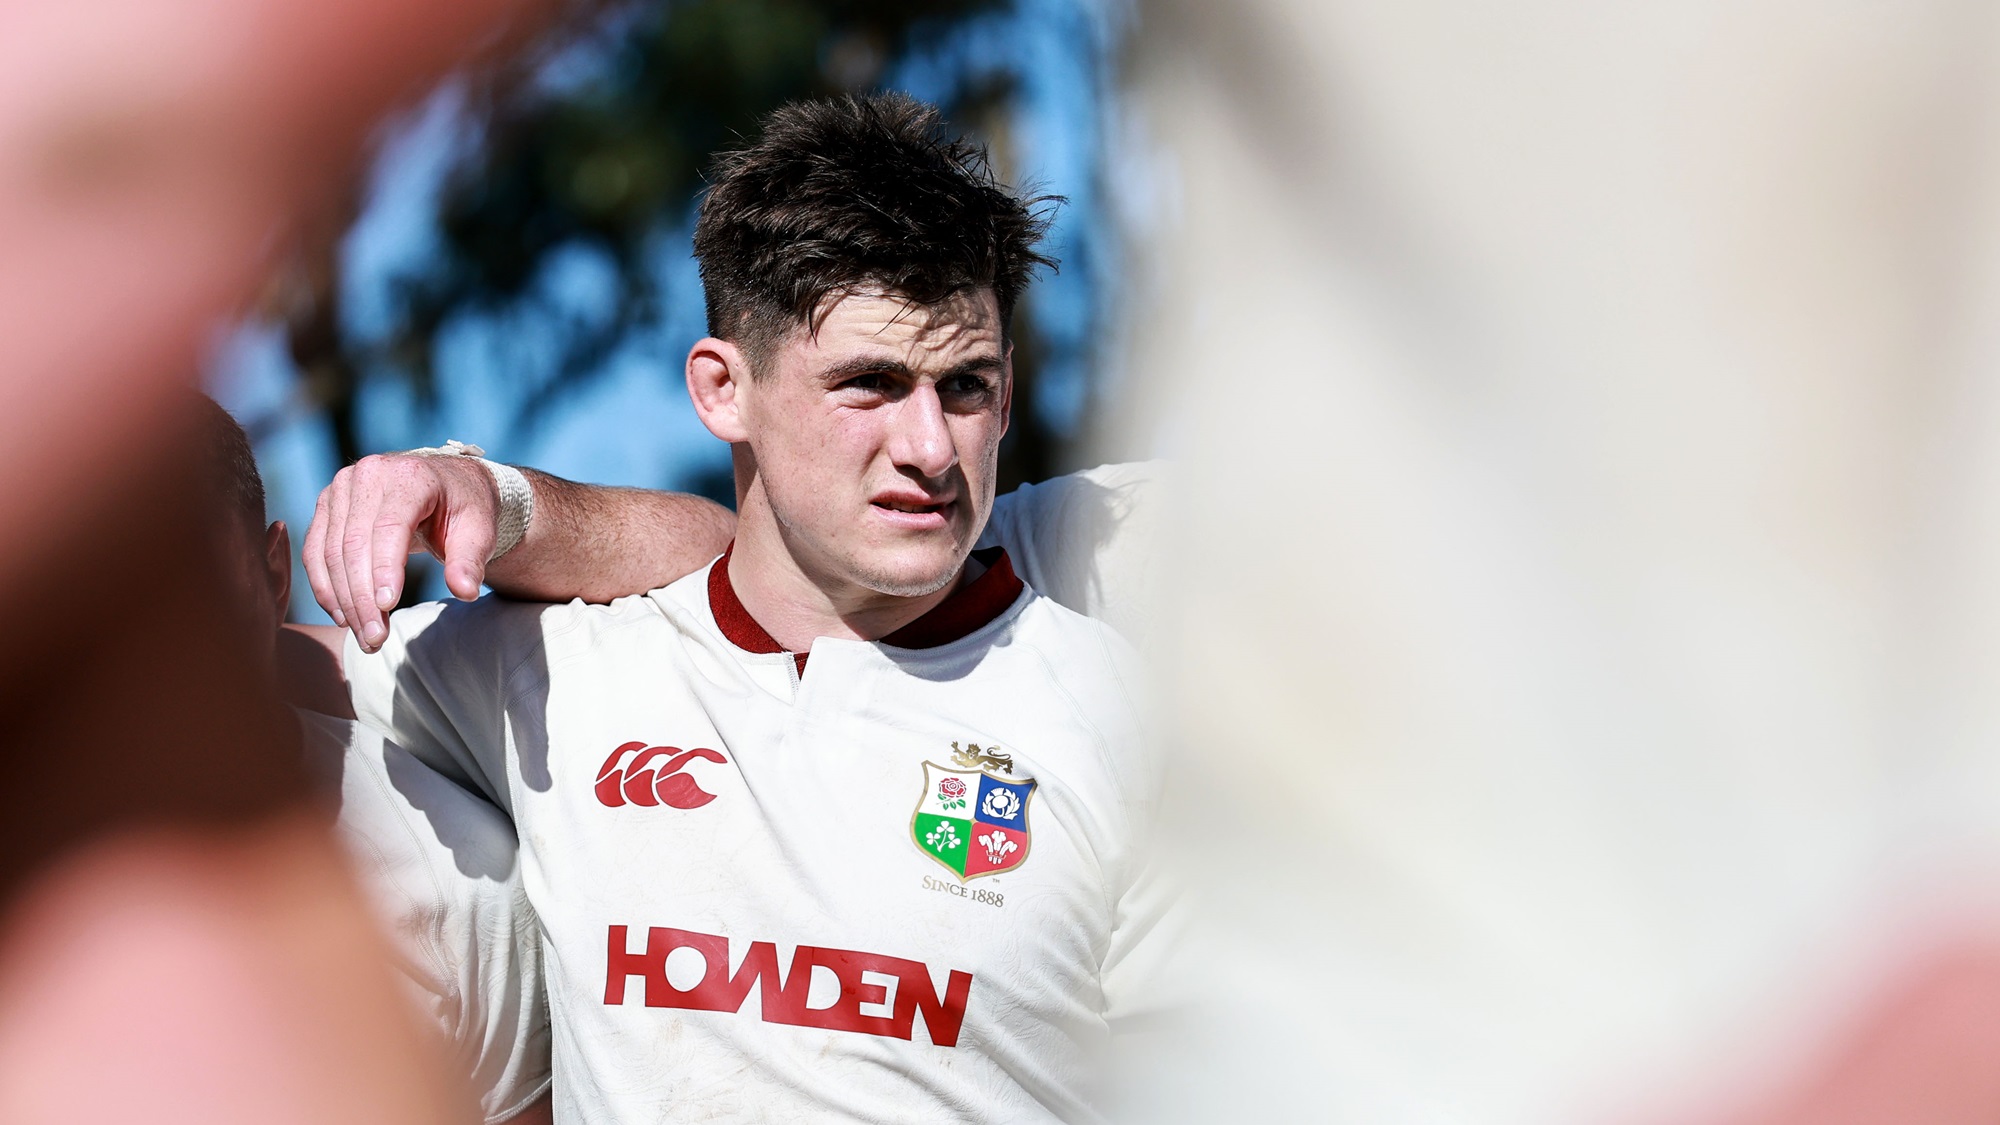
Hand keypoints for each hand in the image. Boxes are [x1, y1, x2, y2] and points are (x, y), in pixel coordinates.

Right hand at [304, 453, 500, 652]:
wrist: (445, 483)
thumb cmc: (464, 508)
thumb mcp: (479, 530)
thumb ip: (470, 560)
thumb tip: (465, 592)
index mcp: (409, 477)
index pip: (389, 527)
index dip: (384, 569)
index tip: (387, 608)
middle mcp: (369, 475)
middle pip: (354, 544)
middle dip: (362, 597)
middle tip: (375, 638)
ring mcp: (342, 488)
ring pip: (330, 552)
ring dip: (343, 600)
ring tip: (364, 636)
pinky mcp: (327, 505)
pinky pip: (316, 551)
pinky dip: (326, 587)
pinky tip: (343, 616)